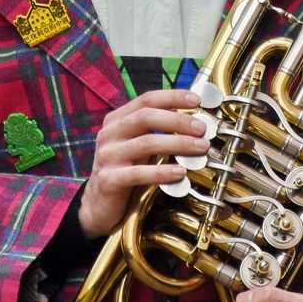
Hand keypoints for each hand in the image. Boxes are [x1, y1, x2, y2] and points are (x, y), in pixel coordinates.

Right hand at [78, 89, 207, 238]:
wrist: (100, 204)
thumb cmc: (125, 170)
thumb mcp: (138, 145)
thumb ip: (157, 129)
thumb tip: (191, 116)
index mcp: (117, 120)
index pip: (146, 100)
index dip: (172, 97)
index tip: (196, 99)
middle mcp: (109, 134)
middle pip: (146, 117)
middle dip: (178, 121)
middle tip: (202, 128)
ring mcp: (107, 156)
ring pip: (146, 143)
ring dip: (178, 144)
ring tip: (200, 147)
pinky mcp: (109, 180)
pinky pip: (139, 173)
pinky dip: (162, 172)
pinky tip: (180, 172)